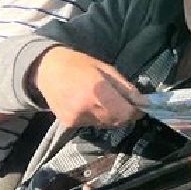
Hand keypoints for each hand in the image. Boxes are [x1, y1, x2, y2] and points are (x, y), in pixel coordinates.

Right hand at [30, 46, 144, 130]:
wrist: (47, 70)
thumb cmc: (80, 65)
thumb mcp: (107, 69)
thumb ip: (125, 88)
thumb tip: (143, 103)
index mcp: (98, 90)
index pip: (125, 113)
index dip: (135, 111)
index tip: (138, 106)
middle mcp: (87, 108)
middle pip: (117, 121)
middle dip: (123, 113)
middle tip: (120, 101)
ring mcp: (77, 118)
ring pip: (105, 124)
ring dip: (109, 115)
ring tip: (100, 100)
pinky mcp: (70, 124)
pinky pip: (92, 124)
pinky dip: (95, 117)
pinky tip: (87, 104)